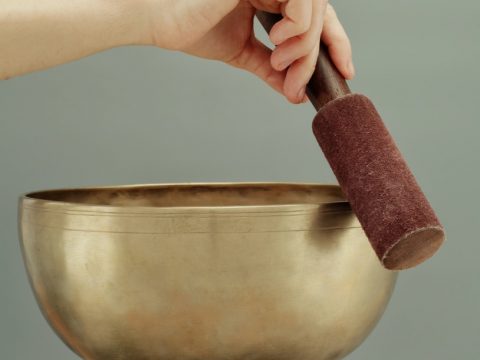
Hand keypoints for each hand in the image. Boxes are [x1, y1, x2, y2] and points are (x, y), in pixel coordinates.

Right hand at [147, 0, 354, 103]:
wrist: (161, 22)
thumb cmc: (194, 28)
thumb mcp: (243, 53)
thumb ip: (271, 68)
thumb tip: (295, 92)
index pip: (316, 16)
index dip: (336, 42)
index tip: (345, 71)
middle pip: (320, 15)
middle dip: (315, 56)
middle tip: (295, 83)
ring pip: (314, 9)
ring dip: (306, 45)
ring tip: (280, 63)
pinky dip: (300, 26)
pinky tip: (278, 42)